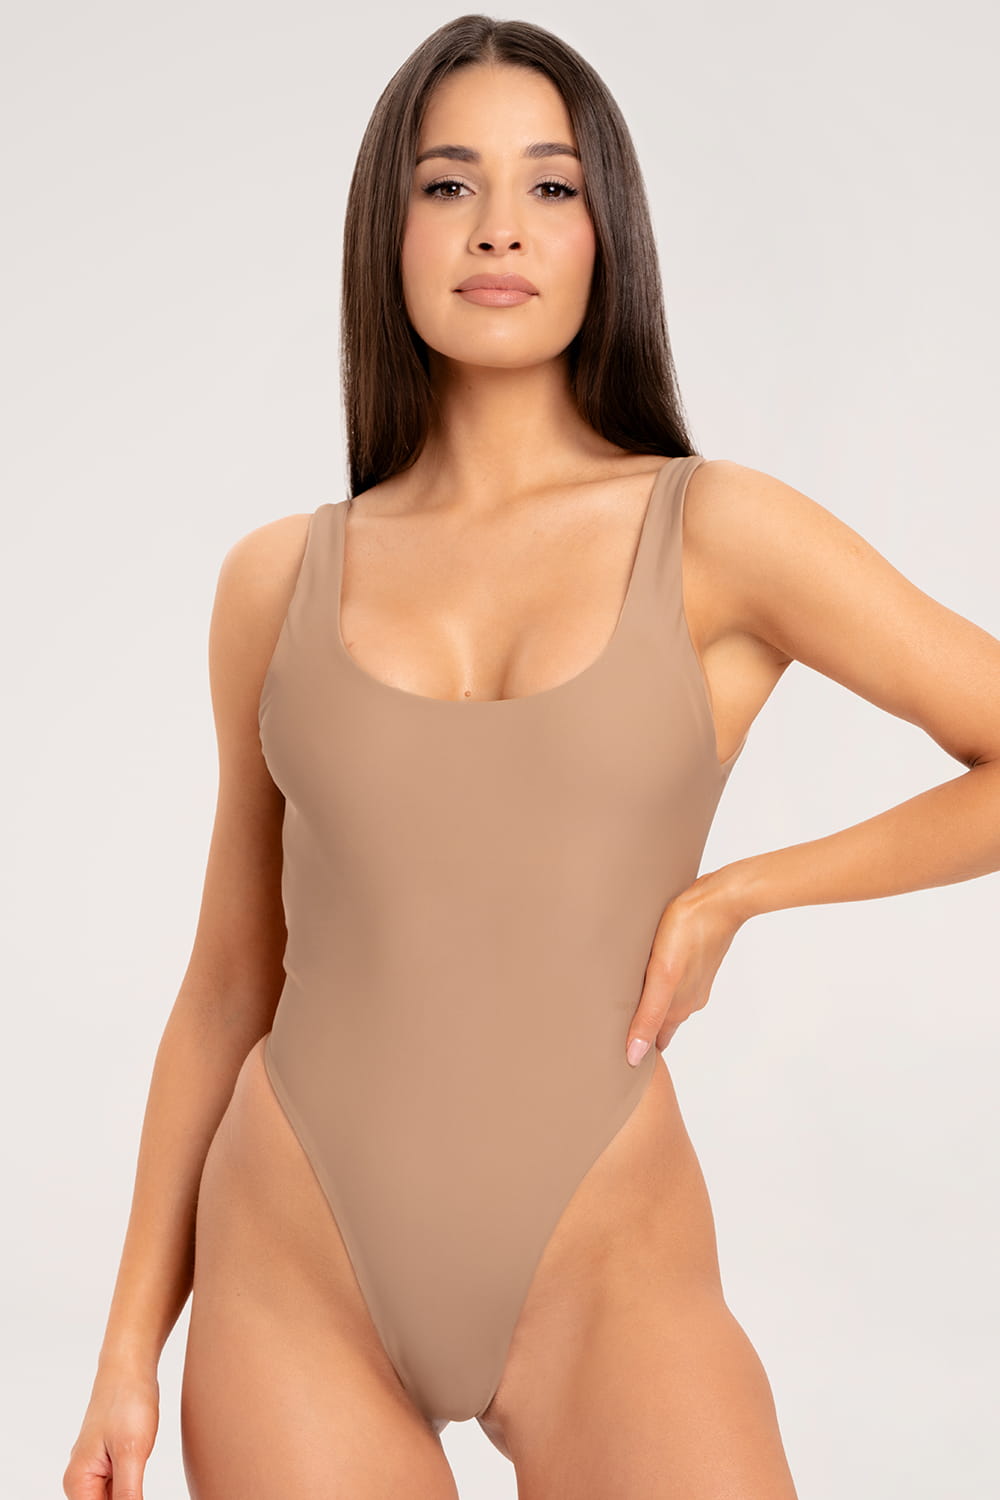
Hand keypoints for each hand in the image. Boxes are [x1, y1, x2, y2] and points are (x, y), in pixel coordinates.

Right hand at [62, 1364, 158, 1499]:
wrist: (131, 1365)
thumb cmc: (127, 1400)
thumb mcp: (132, 1453)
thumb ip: (127, 1496)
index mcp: (78, 1482)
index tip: (137, 1493)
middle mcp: (81, 1480)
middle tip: (139, 1474)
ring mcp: (94, 1471)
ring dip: (130, 1497)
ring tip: (140, 1465)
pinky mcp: (109, 1462)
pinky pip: (118, 1490)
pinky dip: (133, 1492)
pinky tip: (143, 1480)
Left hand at [625, 868, 747, 1061]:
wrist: (721, 899)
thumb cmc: (688, 931)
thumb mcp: (663, 977)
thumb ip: (648, 1016)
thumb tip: (634, 1056)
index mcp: (677, 1007)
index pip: (654, 1042)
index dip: (636, 1051)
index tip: (615, 1058)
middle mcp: (687, 998)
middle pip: (660, 1024)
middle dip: (640, 1032)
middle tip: (610, 1034)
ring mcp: (693, 979)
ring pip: (666, 1002)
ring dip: (647, 1007)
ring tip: (620, 1005)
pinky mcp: (695, 960)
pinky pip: (673, 982)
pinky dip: (657, 987)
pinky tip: (645, 976)